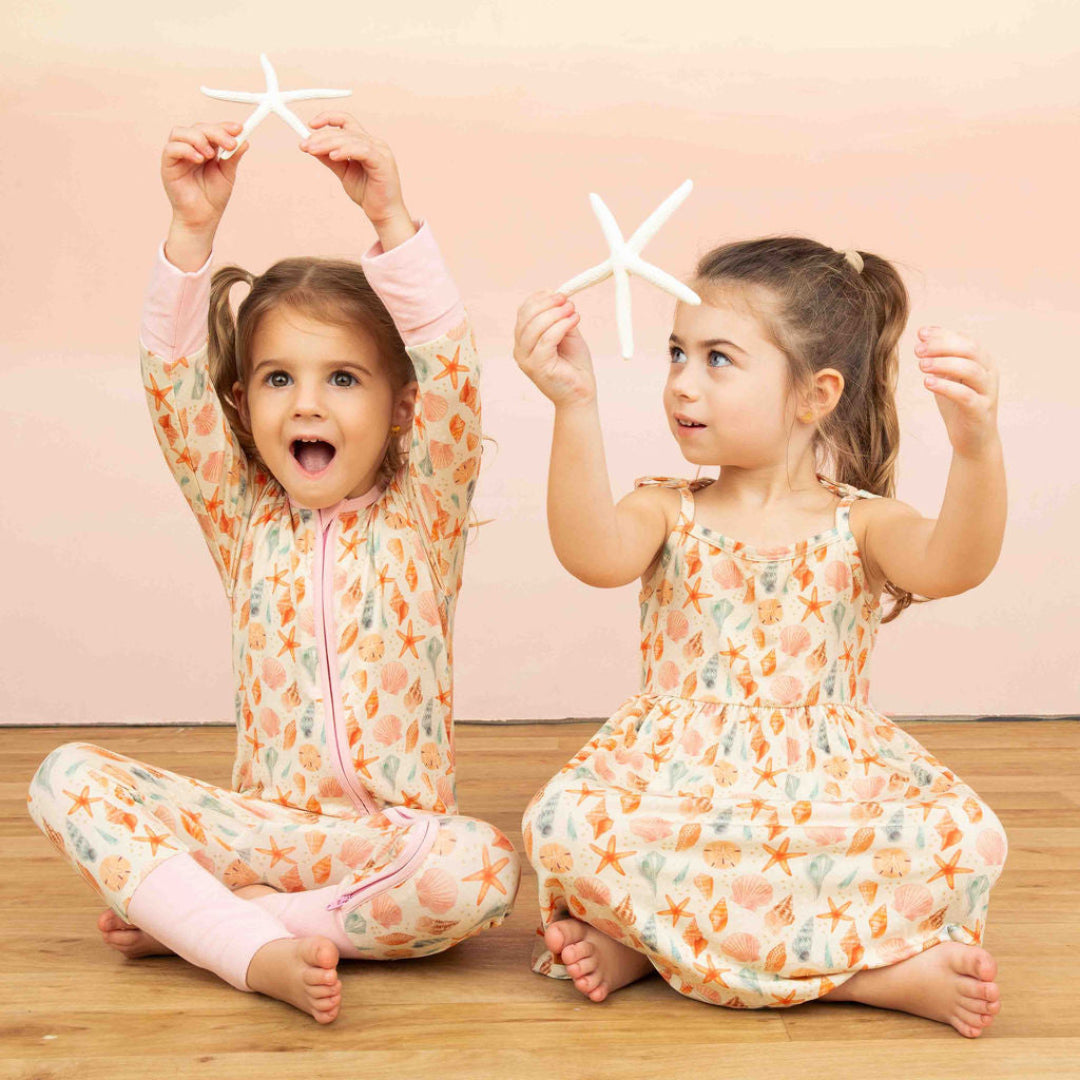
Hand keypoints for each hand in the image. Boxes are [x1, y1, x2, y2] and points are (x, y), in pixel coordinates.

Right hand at [161, 121, 248, 234]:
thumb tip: (245, 141)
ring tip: (211, 155)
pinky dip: (186, 150)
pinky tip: (199, 159)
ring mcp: (178, 155)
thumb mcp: (227, 175)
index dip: (225, 126)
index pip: (212, 129)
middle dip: (216, 132)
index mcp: (206, 148)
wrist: (203, 218)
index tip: (239, 128)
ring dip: (199, 139)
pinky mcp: (168, 164)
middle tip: (230, 143)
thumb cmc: (213, 197)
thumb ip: (233, 157)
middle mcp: (190, 148)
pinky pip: (172, 148)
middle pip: (198, 127)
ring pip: (181, 132)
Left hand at [299, 112, 413, 243]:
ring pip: (350, 139)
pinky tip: (333, 156)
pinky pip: (362, 151)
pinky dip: (346, 151)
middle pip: (344, 131)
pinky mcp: (383, 162)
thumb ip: (330, 159)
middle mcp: (374, 143)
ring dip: (328, 143)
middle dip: (321, 136)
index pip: (346, 121)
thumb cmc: (368, 194)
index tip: (310, 125)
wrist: (383, 214)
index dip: (328, 118)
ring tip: (312, 150)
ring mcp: (380, 151)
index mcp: (365, 142)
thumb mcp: (344, 172)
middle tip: (305, 144)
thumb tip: (311, 146)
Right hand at [514, 291, 595, 407]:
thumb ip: (560, 318)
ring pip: (535, 327)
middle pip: (526, 317)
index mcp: (523, 341)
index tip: (558, 293)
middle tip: (567, 300)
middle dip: (547, 304)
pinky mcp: (537, 367)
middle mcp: (520, 350)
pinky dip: (561, 326)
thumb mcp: (567, 335)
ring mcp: (526, 360)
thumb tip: (560, 298)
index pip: (523, 312)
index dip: (539, 298)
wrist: (580, 395)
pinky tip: (574, 320)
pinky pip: (547, 339)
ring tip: (572, 310)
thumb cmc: (574, 366)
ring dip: (556, 313)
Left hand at [916, 326, 1000, 457]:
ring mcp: (988, 391)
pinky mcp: (981, 411)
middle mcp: (989, 372)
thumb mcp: (947, 378)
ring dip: (943, 364)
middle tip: (918, 350)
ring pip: (970, 370)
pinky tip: (928, 383)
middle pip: (969, 350)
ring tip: (921, 365)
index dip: (943, 335)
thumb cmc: (957, 406)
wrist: (973, 440)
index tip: (920, 333)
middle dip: (942, 346)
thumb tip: (923, 334)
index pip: (964, 340)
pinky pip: (965, 395)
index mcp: (982, 361)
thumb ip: (940, 358)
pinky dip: (946, 387)